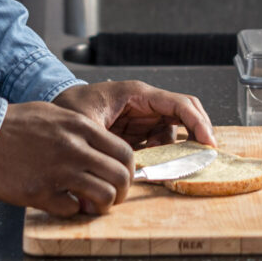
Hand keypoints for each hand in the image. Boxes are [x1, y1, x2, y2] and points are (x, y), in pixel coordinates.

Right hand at [0, 100, 134, 216]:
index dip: (129, 170)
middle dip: (121, 192)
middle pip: (120, 177)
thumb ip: (82, 132)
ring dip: (102, 205)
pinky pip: (72, 210)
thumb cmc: (15, 124)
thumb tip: (101, 152)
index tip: (122, 177)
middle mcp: (75, 149)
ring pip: (103, 196)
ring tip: (92, 204)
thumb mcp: (56, 115)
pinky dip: (72, 210)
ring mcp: (59, 172)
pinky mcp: (41, 193)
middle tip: (113, 196)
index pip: (125, 153)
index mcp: (81, 127)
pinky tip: (63, 202)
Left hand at [53, 80, 216, 150]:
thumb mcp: (85, 122)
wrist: (53, 112)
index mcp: (137, 94)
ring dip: (177, 149)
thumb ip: (106, 141)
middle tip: (204, 156)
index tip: (208, 143)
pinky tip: (150, 166)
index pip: (179, 104)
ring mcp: (142, 117)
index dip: (198, 123)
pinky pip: (160, 141)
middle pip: (185, 113)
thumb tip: (125, 166)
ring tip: (163, 165)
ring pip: (174, 130)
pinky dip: (162, 155)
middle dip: (198, 133)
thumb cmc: (67, 108)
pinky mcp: (137, 131)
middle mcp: (145, 103)